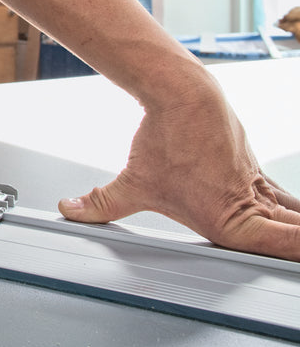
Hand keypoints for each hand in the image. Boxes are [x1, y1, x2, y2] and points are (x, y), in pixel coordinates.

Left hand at [58, 98, 299, 258]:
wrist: (185, 95)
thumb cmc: (167, 137)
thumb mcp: (132, 182)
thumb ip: (102, 204)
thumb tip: (70, 210)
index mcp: (228, 218)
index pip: (283, 243)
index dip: (298, 247)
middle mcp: (249, 204)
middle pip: (292, 232)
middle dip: (297, 244)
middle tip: (299, 250)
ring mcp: (256, 185)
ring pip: (292, 214)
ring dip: (295, 228)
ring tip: (298, 238)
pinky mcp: (254, 170)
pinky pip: (282, 196)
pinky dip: (291, 210)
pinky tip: (294, 218)